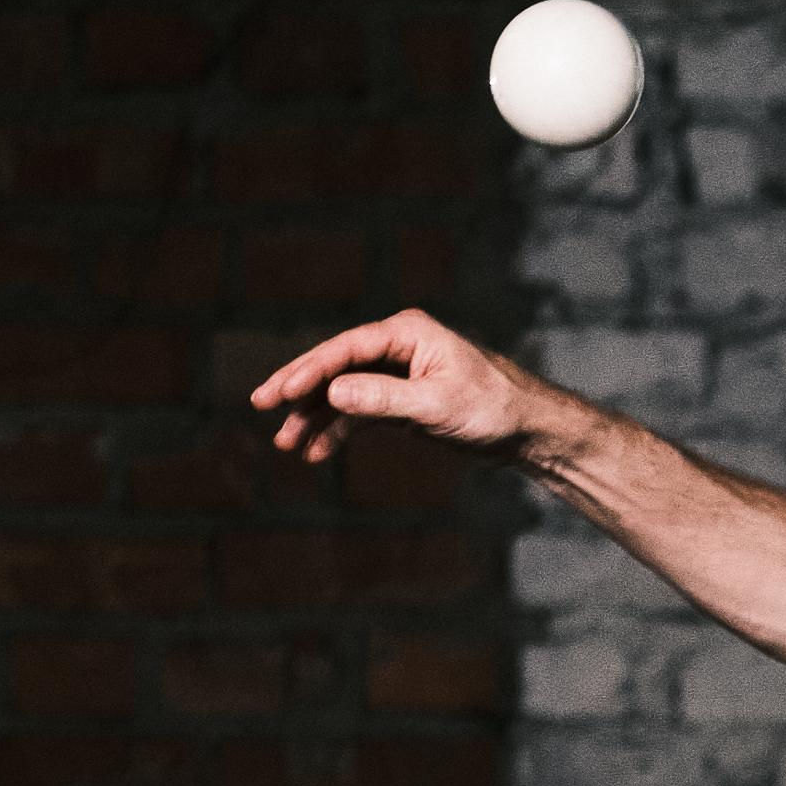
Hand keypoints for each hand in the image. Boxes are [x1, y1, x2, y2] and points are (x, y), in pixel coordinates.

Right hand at [248, 309, 554, 466]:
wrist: (524, 429)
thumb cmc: (491, 408)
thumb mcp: (436, 406)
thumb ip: (384, 398)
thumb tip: (335, 392)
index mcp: (405, 333)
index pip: (345, 348)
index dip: (310, 369)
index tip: (281, 392)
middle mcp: (396, 347)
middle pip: (336, 365)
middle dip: (298, 387)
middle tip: (260, 403)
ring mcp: (396, 373)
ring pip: (343, 392)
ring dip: (314, 417)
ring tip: (286, 443)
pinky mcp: (400, 400)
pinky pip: (359, 413)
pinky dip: (339, 431)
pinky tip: (317, 452)